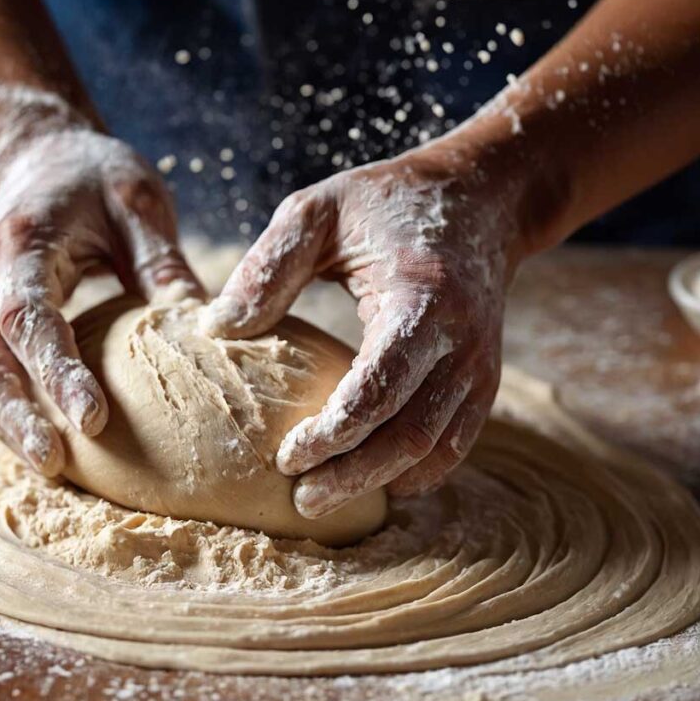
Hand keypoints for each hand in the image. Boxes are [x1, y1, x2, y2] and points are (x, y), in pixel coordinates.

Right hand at [0, 129, 202, 474]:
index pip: (29, 315)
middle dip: (15, 414)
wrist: (42, 155)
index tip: (93, 418)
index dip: (55, 370)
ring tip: (52, 468)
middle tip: (55, 463)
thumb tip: (208, 326)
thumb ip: (161, 260)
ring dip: (6, 422)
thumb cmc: (94, 176)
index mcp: (24, 244)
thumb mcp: (137, 202)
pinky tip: (46, 441)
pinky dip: (9, 408)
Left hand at [203, 140, 526, 518]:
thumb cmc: (388, 202)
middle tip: (301, 500)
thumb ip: (268, 265)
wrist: (481, 200)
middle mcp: (462, 340)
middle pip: (411, 433)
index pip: (380, 386)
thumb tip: (216, 328)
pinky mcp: (483, 379)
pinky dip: (417, 472)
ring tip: (324, 499)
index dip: (334, 431)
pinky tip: (375, 482)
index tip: (286, 457)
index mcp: (422, 298)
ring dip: (382, 482)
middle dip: (355, 474)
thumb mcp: (319, 210)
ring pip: (436, 448)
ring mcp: (481, 365)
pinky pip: (455, 442)